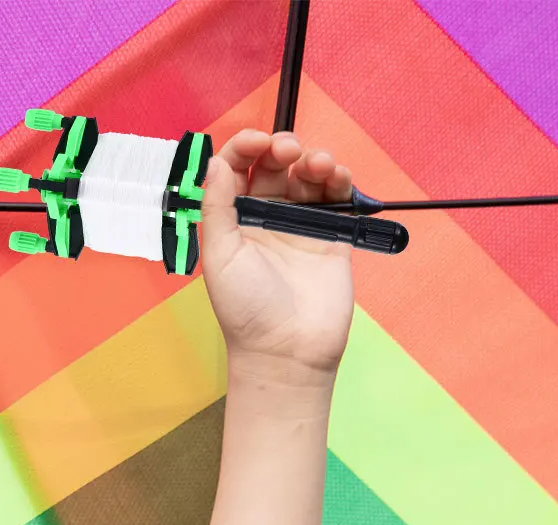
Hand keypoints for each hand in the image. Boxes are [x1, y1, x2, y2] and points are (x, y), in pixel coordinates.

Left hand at [200, 130, 355, 377]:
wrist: (286, 349)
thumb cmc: (246, 310)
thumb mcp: (220, 257)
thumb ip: (217, 207)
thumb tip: (218, 162)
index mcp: (234, 221)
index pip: (237, 169)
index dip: (245, 147)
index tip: (256, 142)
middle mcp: (266, 218)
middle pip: (275, 165)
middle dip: (282, 147)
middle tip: (288, 152)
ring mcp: (301, 225)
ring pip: (309, 175)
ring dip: (315, 159)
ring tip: (319, 166)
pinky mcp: (333, 235)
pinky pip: (338, 197)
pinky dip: (339, 179)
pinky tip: (336, 177)